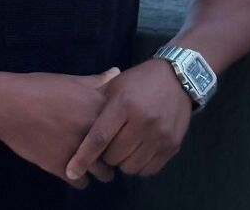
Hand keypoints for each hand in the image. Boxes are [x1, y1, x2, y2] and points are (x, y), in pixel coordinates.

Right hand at [0, 67, 120, 188]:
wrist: (8, 104)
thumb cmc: (39, 87)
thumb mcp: (69, 80)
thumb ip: (95, 81)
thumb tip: (116, 72)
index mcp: (98, 107)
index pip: (124, 128)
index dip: (118, 131)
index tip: (112, 132)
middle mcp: (93, 131)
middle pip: (117, 152)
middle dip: (111, 153)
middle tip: (100, 150)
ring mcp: (79, 151)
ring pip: (103, 173)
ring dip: (97, 169)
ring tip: (88, 162)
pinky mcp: (63, 168)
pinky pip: (81, 182)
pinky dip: (78, 177)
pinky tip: (71, 167)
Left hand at [64, 58, 192, 182]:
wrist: (177, 78)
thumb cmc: (139, 81)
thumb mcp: (116, 85)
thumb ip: (96, 101)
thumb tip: (73, 119)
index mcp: (123, 104)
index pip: (99, 137)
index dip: (83, 157)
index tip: (71, 171)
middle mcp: (142, 121)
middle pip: (114, 156)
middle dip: (106, 155)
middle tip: (107, 144)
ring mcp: (159, 135)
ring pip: (130, 167)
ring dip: (122, 162)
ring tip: (123, 148)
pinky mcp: (172, 146)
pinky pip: (149, 170)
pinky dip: (139, 165)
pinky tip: (137, 152)